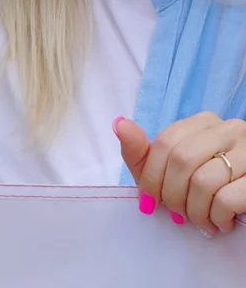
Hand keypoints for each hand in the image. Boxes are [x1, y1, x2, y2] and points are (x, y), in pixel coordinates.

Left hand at [114, 113, 245, 236]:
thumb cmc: (208, 186)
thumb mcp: (171, 169)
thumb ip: (143, 152)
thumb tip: (118, 124)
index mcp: (204, 123)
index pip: (165, 143)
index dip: (152, 176)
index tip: (150, 201)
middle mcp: (229, 129)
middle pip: (182, 160)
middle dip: (172, 196)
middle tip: (179, 216)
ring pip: (204, 181)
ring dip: (196, 212)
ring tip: (202, 222)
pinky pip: (227, 199)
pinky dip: (217, 218)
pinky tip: (221, 223)